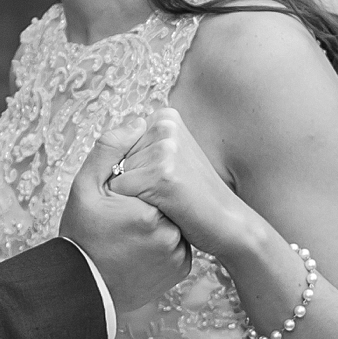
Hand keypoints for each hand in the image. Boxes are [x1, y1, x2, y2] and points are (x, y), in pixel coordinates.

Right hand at [60, 117, 191, 312]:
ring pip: (175, 218)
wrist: (83, 289)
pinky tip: (140, 246)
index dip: (137, 182)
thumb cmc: (81, 235)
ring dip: (159, 218)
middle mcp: (171, 236)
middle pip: (168, 197)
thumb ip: (110, 149)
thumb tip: (139, 122)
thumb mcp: (85, 187)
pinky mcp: (182, 269)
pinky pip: (179, 242)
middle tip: (123, 216)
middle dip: (150, 199)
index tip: (119, 197)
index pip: (157, 176)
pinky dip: (164, 240)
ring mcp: (178, 255)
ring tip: (130, 232)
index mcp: (149, 212)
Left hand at [105, 108, 253, 260]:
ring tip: (165, 197)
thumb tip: (111, 139)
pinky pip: (120, 189)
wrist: (227, 221)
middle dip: (130, 178)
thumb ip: (140, 144)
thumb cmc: (192, 193)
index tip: (162, 176)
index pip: (119, 141)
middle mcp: (166, 126)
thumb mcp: (167, 158)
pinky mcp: (162, 174)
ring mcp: (165, 148)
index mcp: (166, 117)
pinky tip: (162, 207)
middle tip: (165, 189)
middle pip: (115, 156)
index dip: (133, 167)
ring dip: (132, 193)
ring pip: (116, 173)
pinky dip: (133, 205)